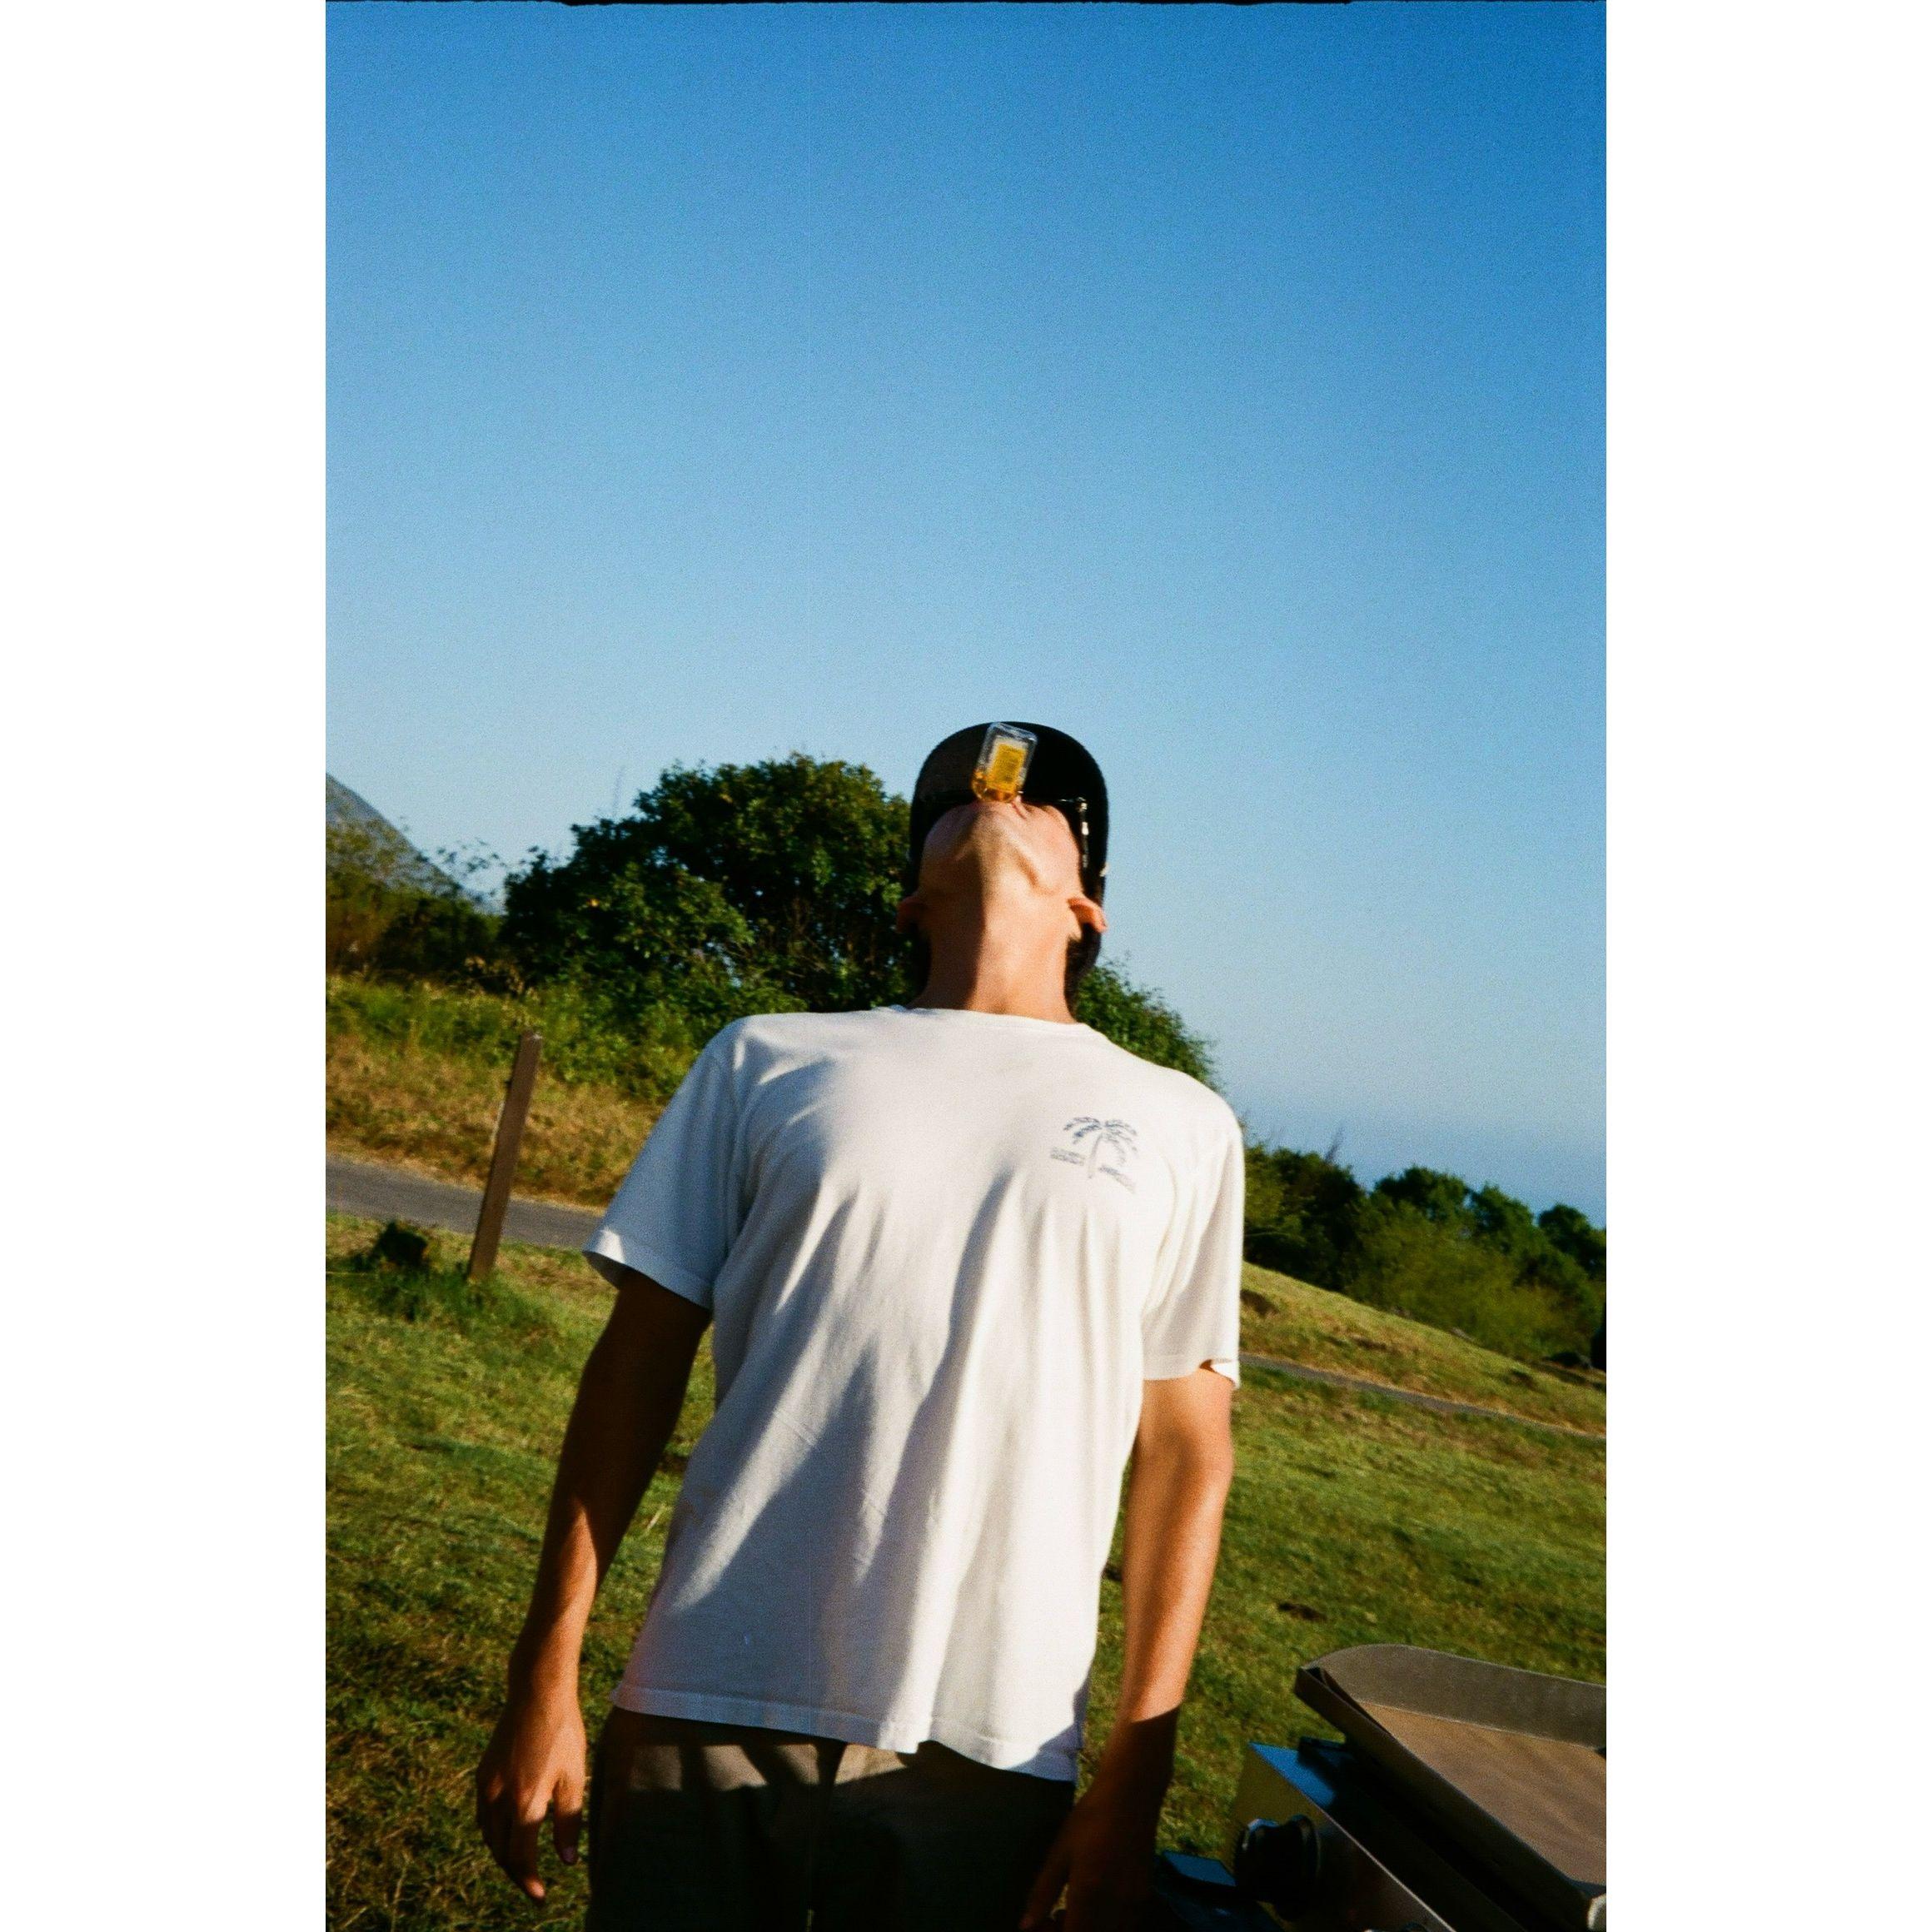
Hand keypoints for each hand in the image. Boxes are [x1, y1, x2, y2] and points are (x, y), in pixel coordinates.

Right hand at [474, 1683, 587, 1902]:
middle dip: (516, 1873)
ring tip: (521, 1863)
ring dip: (503, 1854)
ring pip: (488, 1837)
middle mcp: (500, 1799)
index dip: (529, 1882)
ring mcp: (487, 1786)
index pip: (521, 1858)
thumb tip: (567, 1861)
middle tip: (532, 1885)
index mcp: (525, 1802)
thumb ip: (569, 1822)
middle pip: (501, 1852)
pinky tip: (507, 1832)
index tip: (539, 1896)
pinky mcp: (482, 1774)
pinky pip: (483, 1816)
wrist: (536, 1694)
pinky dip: (493, 1833)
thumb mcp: (574, 1777)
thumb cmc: (563, 1733)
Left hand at [1019, 1774, 1162, 1930]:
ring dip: (1090, 1931)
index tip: (1044, 1923)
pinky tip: (1094, 1903)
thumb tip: (1025, 1927)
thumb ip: (1042, 1893)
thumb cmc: (1089, 1819)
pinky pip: (1124, 1925)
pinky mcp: (1144, 1895)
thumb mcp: (1059, 1852)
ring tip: (1072, 1909)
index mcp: (1089, 1892)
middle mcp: (1116, 1904)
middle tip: (1054, 1915)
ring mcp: (1134, 1902)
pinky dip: (1107, 1924)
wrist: (1130, 1795)